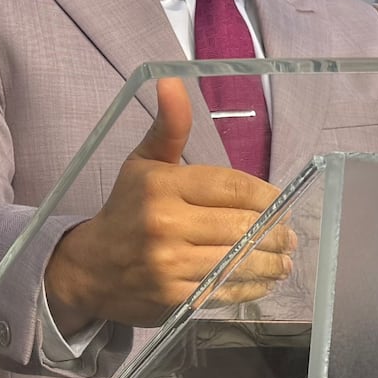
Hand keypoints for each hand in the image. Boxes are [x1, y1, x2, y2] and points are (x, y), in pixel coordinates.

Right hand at [43, 80, 293, 329]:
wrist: (89, 269)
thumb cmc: (126, 210)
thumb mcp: (143, 164)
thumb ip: (169, 127)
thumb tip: (171, 80)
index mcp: (162, 185)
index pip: (232, 186)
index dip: (266, 196)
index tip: (280, 203)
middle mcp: (165, 223)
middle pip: (241, 225)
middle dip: (274, 232)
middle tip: (289, 236)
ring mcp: (169, 264)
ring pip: (237, 261)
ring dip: (270, 263)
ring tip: (283, 260)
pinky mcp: (173, 298)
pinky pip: (224, 291)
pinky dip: (250, 288)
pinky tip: (263, 282)